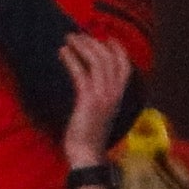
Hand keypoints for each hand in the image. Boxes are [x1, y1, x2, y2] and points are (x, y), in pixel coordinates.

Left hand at [60, 33, 131, 166]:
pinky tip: (63, 53)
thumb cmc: (88, 134)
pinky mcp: (89, 100)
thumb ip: (99, 96)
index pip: (125, 66)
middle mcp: (115, 93)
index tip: (105, 37)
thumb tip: (88, 81)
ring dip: (82, 47)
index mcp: (119, 96)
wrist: (87, 154)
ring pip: (97, 62)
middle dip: (93, 43)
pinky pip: (81, 74)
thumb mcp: (98, 111)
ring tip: (68, 39)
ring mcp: (103, 96)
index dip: (117, 50)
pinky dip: (72, 60)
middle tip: (77, 34)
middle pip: (109, 59)